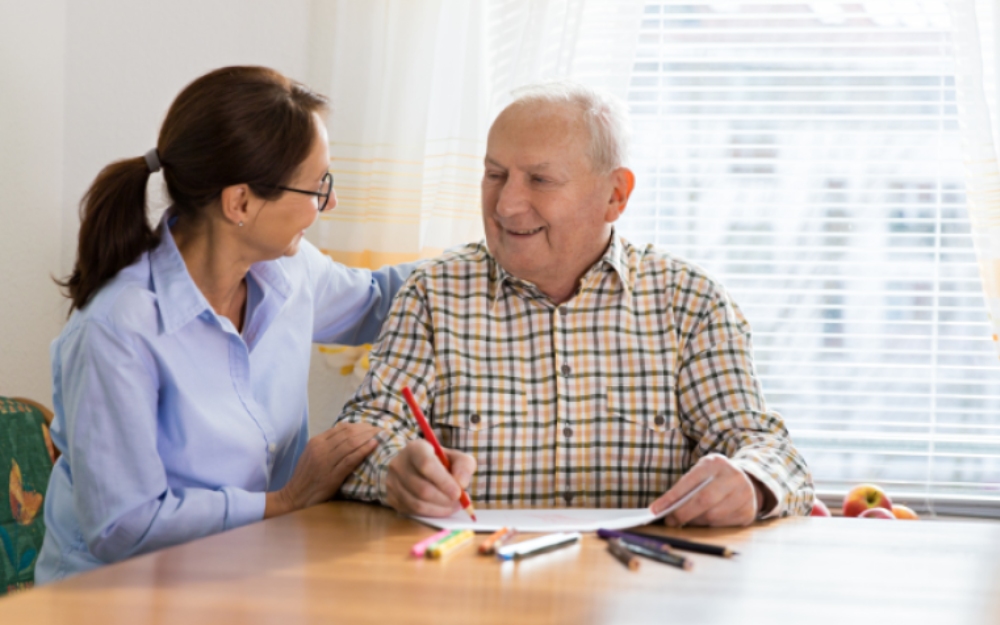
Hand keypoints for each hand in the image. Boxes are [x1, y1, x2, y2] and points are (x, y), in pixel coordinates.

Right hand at [265, 422, 380, 518]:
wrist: (294, 497)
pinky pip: (350, 460)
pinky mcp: (332, 475)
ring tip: (381, 435)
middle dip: (367, 429)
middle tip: (380, 429)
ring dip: (368, 437)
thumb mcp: (313, 455)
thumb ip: (327, 445)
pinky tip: (374, 445)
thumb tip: (348, 437)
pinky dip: (364, 451)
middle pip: (348, 433)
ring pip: (350, 443)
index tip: (371, 426)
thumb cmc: (307, 477)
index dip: (359, 425)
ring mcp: (326, 462)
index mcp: (316, 442)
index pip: (341, 428)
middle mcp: (320, 449)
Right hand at [384, 439, 475, 516]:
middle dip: (444, 499)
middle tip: (458, 502)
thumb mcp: (455, 457)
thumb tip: (461, 483)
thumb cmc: (439, 462)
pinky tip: (440, 508)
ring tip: (452, 506)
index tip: (458, 492)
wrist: (415, 466)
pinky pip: (412, 512)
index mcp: (415, 448)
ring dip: (439, 509)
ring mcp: (392, 482)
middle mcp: (399, 464)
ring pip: (417, 503)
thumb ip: (464, 465)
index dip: (444, 481)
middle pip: (423, 489)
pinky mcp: (391, 497)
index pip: (426, 465)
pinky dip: (430, 513)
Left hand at [650, 454, 763, 526]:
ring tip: (685, 521)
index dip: (671, 497)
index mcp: (715, 463)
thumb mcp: (702, 472)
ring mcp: (744, 495)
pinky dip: (709, 526)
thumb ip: (687, 485)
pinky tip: (702, 522)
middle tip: (670, 521)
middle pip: (703, 500)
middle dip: (683, 513)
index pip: (690, 481)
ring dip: (695, 521)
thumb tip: (666, 508)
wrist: (747, 480)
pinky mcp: (748, 512)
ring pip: (713, 516)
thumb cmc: (715, 477)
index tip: (656, 509)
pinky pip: (722, 525)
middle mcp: (733, 477)